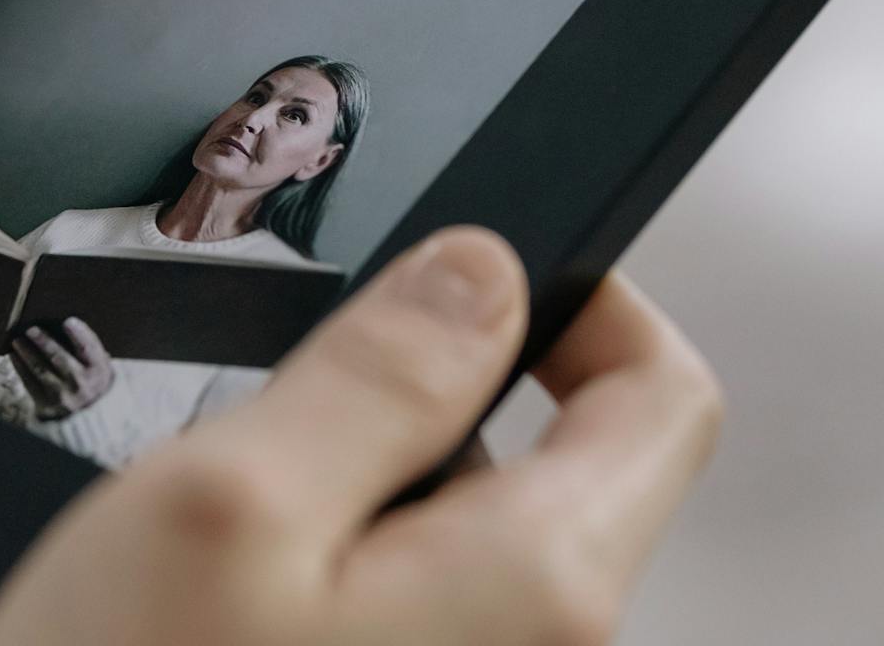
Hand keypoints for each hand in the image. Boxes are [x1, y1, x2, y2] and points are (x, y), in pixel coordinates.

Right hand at [0, 228, 722, 645]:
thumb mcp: (235, 496)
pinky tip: (222, 608)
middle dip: (420, 409)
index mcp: (536, 589)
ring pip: (453, 538)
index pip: (661, 399)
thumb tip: (483, 274)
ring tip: (224, 541)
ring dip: (354, 496)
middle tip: (276, 423)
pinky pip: (404, 613)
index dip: (584, 301)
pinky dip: (327, 571)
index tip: (476, 270)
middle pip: (546, 466)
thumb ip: (381, 371)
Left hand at [10, 317, 115, 418]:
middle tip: (31, 329)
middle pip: (60, 358)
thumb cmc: (91, 379)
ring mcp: (62, 396)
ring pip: (41, 370)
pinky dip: (20, 367)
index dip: (80, 334)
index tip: (68, 321)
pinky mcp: (46, 405)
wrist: (87, 417)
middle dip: (45, 342)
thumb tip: (66, 322)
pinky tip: (14, 355)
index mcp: (98, 371)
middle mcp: (81, 385)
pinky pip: (29, 383)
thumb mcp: (100, 365)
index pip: (89, 349)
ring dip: (27, 353)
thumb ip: (88, 347)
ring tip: (17, 340)